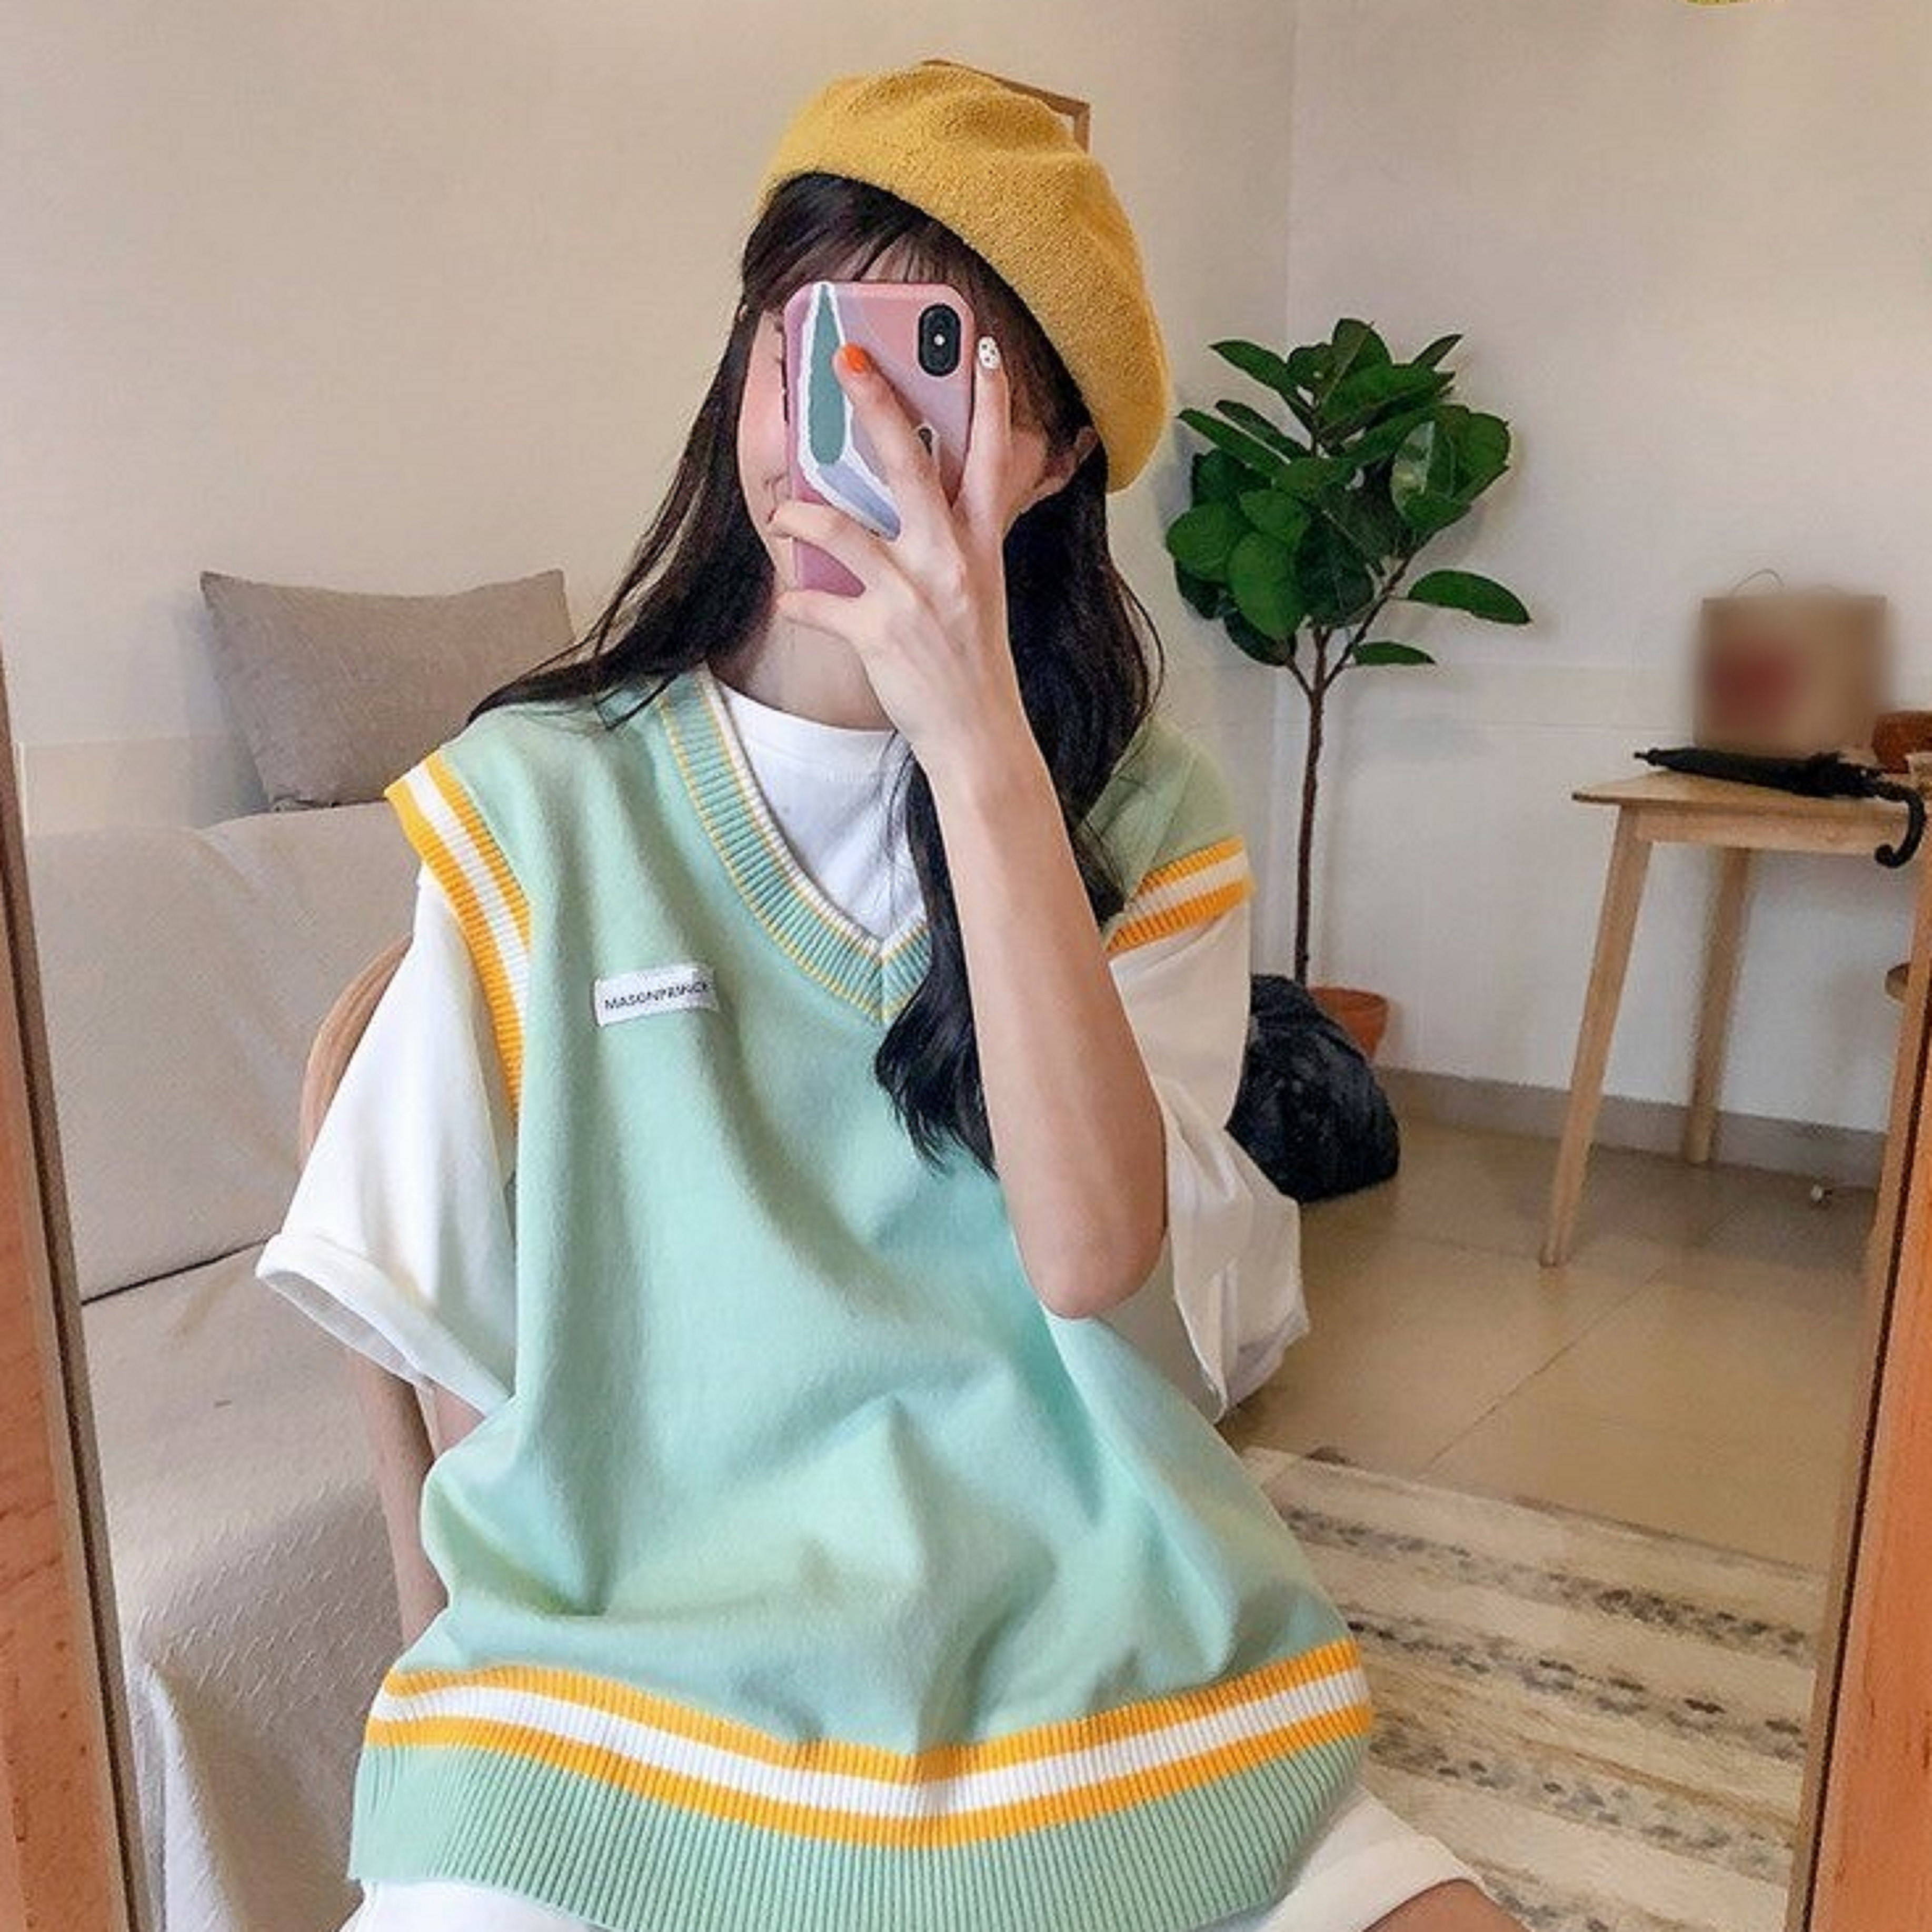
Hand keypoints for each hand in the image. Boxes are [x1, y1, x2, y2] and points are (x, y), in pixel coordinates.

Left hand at [767, 336, 1036, 789]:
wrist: (977, 732)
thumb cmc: (971, 656)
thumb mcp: (979, 586)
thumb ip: (957, 535)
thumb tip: (924, 488)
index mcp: (980, 543)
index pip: (991, 458)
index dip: (990, 400)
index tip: (978, 346)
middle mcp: (951, 560)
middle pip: (912, 466)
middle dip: (877, 407)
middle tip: (847, 359)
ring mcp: (914, 595)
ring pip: (845, 531)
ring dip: (801, 516)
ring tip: (780, 512)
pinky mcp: (879, 634)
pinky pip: (819, 605)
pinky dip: (798, 600)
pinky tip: (790, 599)